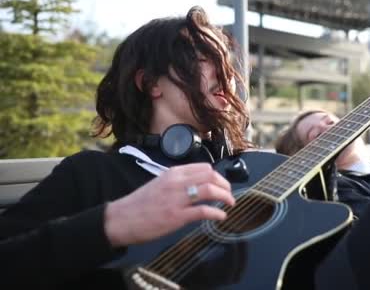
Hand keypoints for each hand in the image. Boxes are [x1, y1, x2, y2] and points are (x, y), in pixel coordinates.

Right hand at [104, 163, 234, 246]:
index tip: (222, 184)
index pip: (204, 168)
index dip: (218, 176)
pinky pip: (203, 211)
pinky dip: (217, 213)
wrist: (121, 219)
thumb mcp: (160, 184)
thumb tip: (199, 185)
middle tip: (229, 193)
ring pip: (210, 190)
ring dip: (225, 196)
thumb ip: (179, 182)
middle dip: (225, 185)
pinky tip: (221, 216)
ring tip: (230, 203)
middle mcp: (177, 182)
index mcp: (173, 173)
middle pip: (211, 176)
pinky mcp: (177, 216)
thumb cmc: (140, 204)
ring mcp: (177, 199)